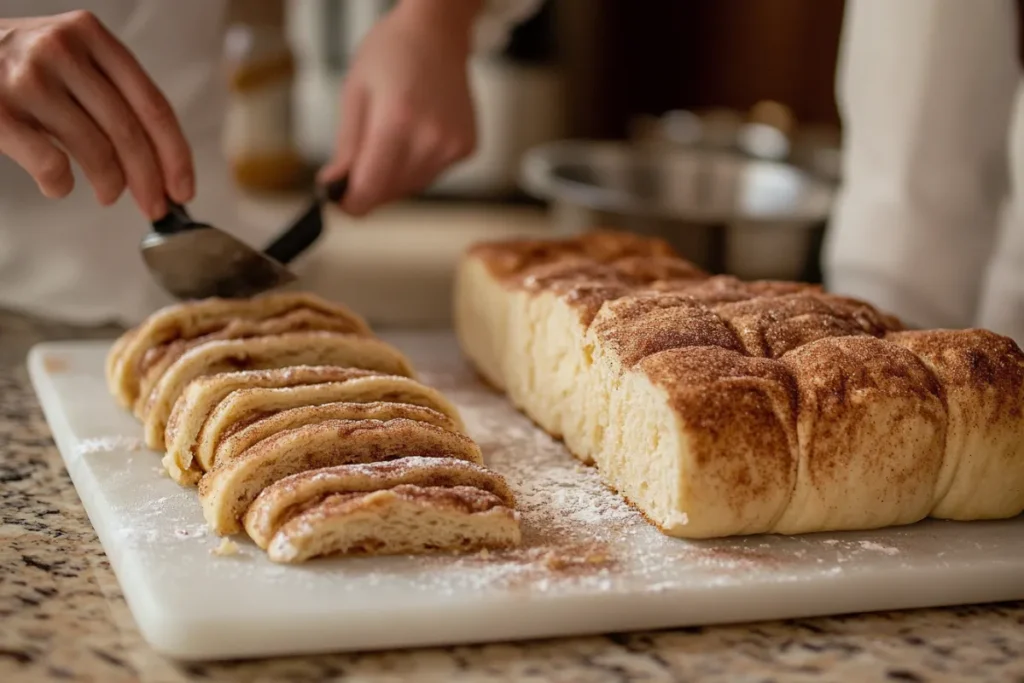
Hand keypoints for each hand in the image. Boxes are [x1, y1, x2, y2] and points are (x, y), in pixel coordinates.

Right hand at [0, 11, 193, 218]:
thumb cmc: (18, 64)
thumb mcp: (69, 56)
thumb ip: (112, 93)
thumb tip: (162, 165)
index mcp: (91, 35)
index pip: (153, 105)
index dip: (176, 154)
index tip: (184, 189)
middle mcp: (62, 49)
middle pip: (129, 132)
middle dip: (149, 180)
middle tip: (155, 207)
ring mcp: (27, 78)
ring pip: (95, 151)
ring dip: (110, 185)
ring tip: (108, 193)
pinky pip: (51, 164)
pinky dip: (61, 185)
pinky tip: (59, 184)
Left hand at [318, 0, 481, 215]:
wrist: (437, 34)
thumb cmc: (393, 53)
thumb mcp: (355, 94)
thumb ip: (346, 148)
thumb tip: (333, 188)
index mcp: (397, 122)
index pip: (369, 190)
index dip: (349, 202)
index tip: (338, 198)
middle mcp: (431, 139)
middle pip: (389, 192)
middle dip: (369, 184)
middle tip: (361, 155)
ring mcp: (452, 146)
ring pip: (411, 187)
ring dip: (393, 176)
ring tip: (391, 135)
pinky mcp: (466, 149)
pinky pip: (431, 174)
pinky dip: (416, 165)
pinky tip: (415, 134)